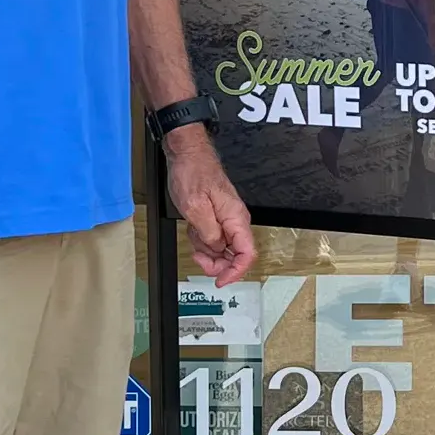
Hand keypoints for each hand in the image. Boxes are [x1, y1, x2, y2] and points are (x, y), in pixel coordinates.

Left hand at [165, 131, 256, 286]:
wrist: (187, 154)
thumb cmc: (193, 173)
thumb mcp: (196, 208)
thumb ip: (209, 234)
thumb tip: (216, 249)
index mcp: (236, 217)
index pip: (247, 254)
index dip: (235, 272)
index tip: (220, 281)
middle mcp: (235, 219)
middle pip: (235, 255)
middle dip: (216, 262)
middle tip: (198, 258)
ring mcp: (227, 218)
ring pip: (222, 248)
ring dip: (206, 249)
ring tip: (193, 233)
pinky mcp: (218, 216)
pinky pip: (213, 237)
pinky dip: (201, 239)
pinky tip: (193, 227)